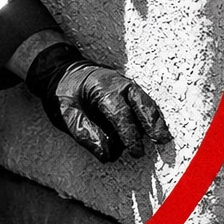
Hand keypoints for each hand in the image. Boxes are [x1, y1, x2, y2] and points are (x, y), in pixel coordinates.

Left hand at [26, 44, 170, 161]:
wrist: (61, 70)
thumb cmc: (63, 92)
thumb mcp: (64, 111)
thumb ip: (83, 131)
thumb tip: (105, 152)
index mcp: (102, 87)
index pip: (120, 113)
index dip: (130, 134)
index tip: (135, 151)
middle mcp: (118, 83)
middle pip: (142, 103)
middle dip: (152, 123)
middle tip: (161, 141)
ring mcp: (125, 85)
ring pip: (146, 102)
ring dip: (154, 120)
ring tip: (162, 138)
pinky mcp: (127, 90)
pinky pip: (143, 102)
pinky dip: (150, 115)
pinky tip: (154, 129)